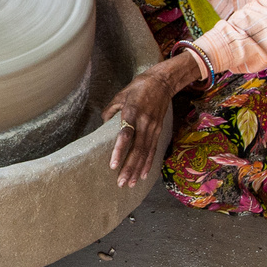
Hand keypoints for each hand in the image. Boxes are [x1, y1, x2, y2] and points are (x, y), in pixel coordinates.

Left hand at [102, 52, 201, 186]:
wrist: (162, 82)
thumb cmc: (138, 87)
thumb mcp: (120, 95)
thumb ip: (111, 110)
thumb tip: (104, 123)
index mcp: (132, 112)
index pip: (126, 135)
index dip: (120, 150)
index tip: (113, 165)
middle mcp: (144, 122)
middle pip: (137, 149)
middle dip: (129, 168)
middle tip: (121, 183)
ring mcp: (153, 127)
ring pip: (145, 152)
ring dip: (138, 169)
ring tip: (131, 184)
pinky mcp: (159, 130)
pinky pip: (153, 150)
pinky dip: (149, 163)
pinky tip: (144, 175)